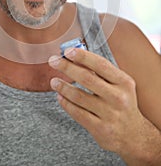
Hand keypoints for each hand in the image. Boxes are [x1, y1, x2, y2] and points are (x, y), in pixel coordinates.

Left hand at [48, 48, 150, 162]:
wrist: (133, 135)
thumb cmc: (121, 102)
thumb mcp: (118, 84)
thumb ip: (100, 71)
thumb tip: (75, 56)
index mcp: (124, 82)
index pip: (100, 64)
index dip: (82, 56)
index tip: (67, 51)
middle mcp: (118, 97)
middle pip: (86, 78)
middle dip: (67, 67)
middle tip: (53, 61)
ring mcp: (110, 114)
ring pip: (79, 96)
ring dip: (63, 86)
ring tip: (54, 81)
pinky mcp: (100, 129)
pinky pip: (77, 113)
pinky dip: (66, 103)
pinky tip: (60, 97)